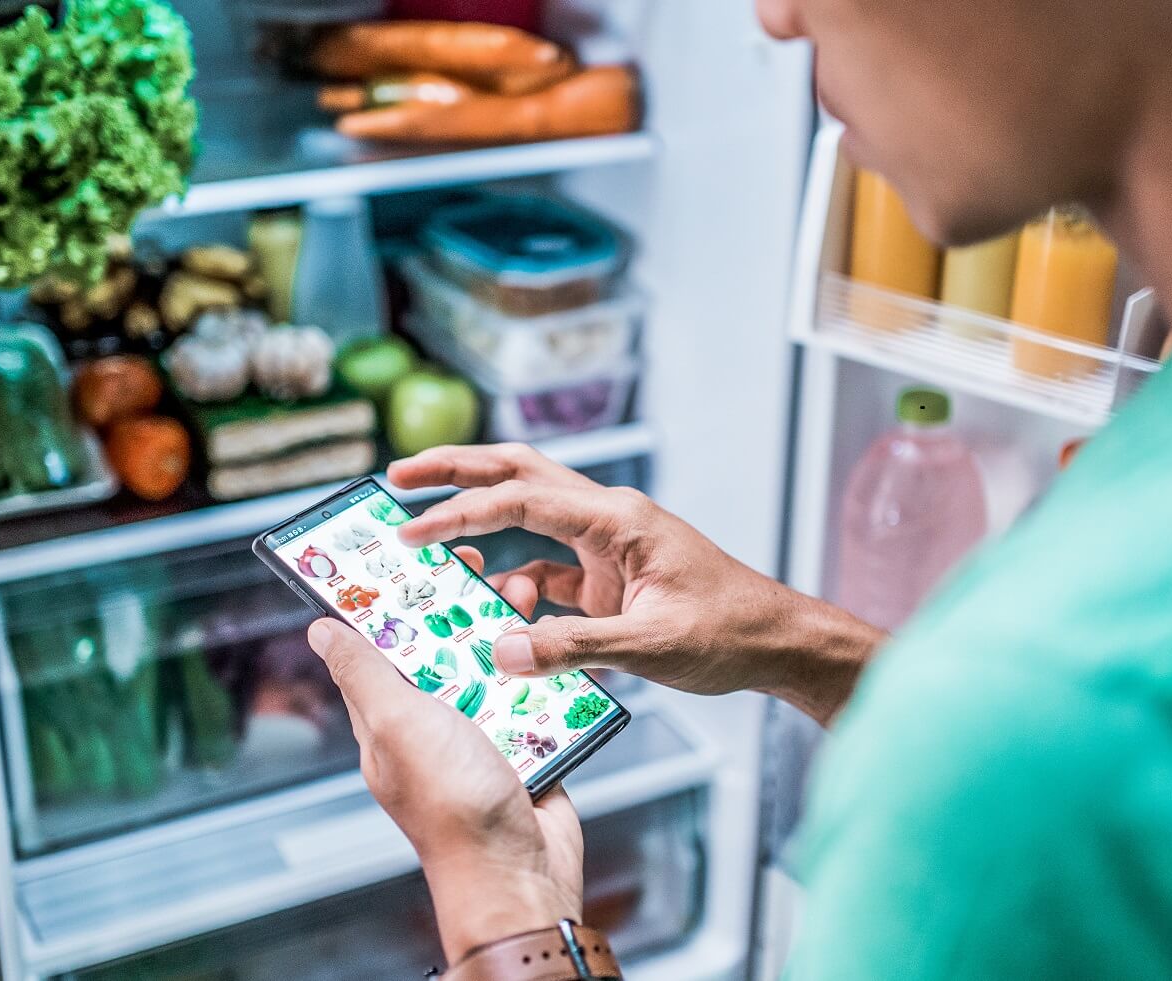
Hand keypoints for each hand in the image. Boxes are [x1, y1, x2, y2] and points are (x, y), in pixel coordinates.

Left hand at [306, 546, 581, 963]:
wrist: (522, 872)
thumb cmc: (452, 805)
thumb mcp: (397, 724)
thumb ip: (364, 673)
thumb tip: (319, 628)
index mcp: (387, 720)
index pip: (377, 644)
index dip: (388, 597)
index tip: (407, 552)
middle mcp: (430, 724)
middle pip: (439, 645)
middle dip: (458, 601)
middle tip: (479, 560)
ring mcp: (479, 735)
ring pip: (490, 664)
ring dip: (505, 627)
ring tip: (525, 590)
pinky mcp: (525, 746)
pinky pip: (532, 694)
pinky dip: (542, 668)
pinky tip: (551, 638)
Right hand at [388, 444, 886, 724]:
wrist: (775, 642)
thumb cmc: (728, 633)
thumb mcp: (650, 645)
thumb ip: (574, 647)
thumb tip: (502, 651)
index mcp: (618, 519)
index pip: (523, 500)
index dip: (461, 511)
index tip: (411, 532)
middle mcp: (607, 518)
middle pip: (518, 473)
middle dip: (456, 470)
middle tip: (396, 476)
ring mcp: (607, 544)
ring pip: (528, 513)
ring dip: (478, 516)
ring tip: (423, 527)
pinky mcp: (608, 576)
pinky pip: (546, 567)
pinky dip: (512, 578)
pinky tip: (489, 600)